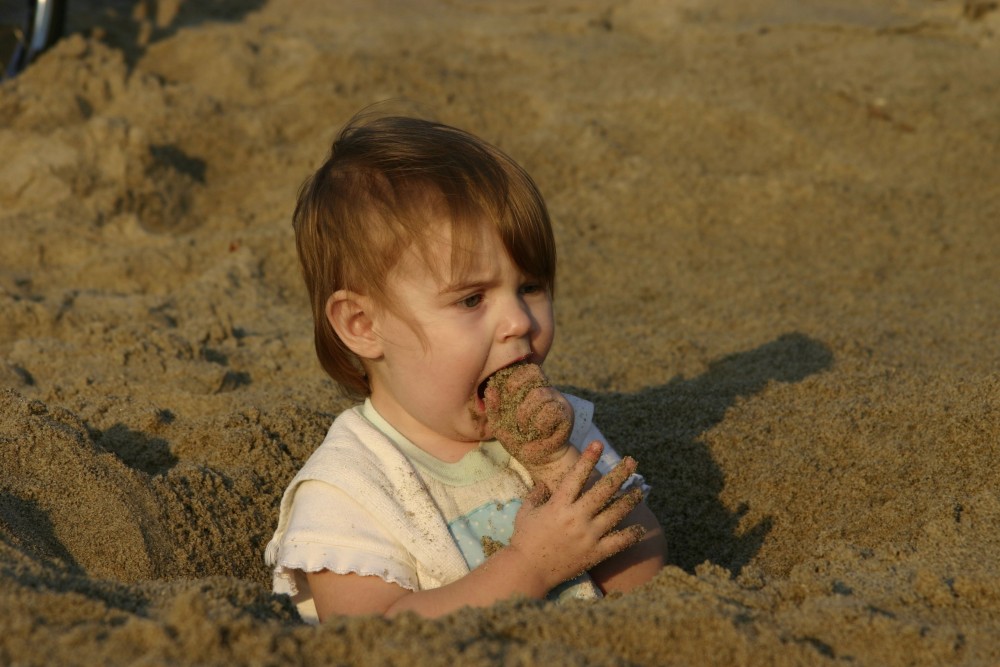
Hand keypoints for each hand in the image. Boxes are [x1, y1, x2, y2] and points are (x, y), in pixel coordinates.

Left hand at [484, 364, 573, 466]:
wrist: (540, 460)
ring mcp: (559, 400)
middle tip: (515, 415)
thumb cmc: (519, 440)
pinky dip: (538, 424)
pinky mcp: (567, 414)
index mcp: (532, 388)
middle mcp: (547, 390)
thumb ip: (494, 407)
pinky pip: (550, 411)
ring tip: (524, 429)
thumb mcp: (500, 424)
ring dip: (525, 414)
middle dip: (517, 394)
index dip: (514, 380)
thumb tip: (491, 389)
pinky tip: (537, 433)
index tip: (507, 398)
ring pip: (539, 394)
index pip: (526, 369)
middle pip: (534, 374)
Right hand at [505, 441, 645, 592]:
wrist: (528, 571)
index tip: (598, 444)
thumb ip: (535, 496)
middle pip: (603, 491)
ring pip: (615, 513)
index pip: (576, 476)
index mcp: (558, 504)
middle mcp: (576, 517)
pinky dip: (631, 534)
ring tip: (640, 490)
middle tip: (632, 462)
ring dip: (629, 500)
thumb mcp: (525, 513)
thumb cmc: (524, 541)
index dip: (588, 458)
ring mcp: (588, 535)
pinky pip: (618, 542)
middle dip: (620, 474)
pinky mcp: (595, 553)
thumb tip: (544, 484)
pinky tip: (640, 528)